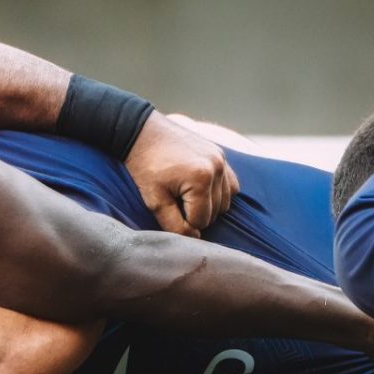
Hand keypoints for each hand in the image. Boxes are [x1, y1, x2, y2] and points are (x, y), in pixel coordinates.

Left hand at [125, 111, 238, 235]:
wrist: (143, 134)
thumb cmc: (146, 168)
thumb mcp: (155, 201)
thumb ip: (175, 226)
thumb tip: (195, 239)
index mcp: (200, 179)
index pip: (201, 222)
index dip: (184, 222)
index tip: (168, 209)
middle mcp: (216, 168)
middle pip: (215, 213)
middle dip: (196, 214)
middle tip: (175, 202)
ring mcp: (221, 160)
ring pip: (225, 202)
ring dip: (208, 206)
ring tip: (185, 196)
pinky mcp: (221, 155)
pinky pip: (230, 186)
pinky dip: (218, 193)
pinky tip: (200, 190)